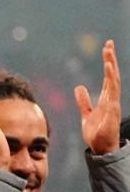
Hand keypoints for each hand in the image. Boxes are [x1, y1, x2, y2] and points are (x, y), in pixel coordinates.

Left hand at [75, 40, 121, 154]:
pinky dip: (111, 82)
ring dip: (111, 68)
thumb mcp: (86, 114)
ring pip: (113, 82)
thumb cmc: (96, 133)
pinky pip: (112, 94)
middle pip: (112, 76)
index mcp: (106, 99)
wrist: (101, 148)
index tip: (106, 48)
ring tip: (108, 55)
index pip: (108, 77)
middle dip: (111, 59)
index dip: (108, 63)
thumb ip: (83, 101)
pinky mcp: (112, 112)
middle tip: (109, 43)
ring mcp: (113, 105)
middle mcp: (111, 99)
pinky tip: (109, 71)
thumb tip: (79, 87)